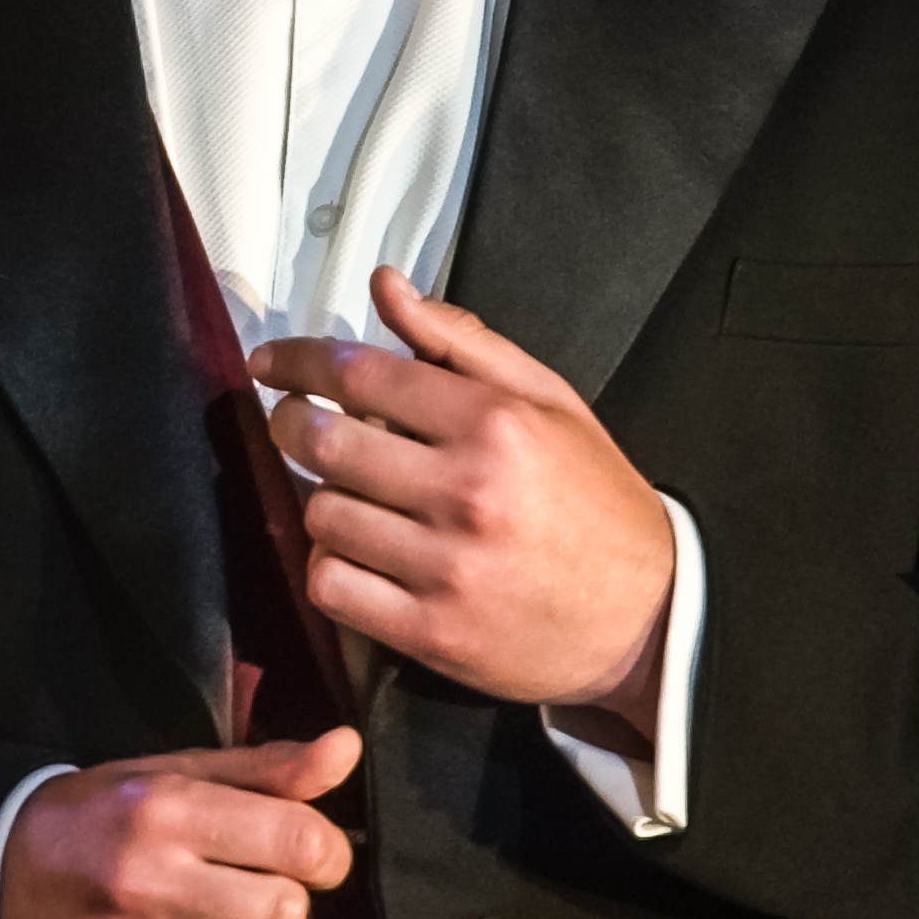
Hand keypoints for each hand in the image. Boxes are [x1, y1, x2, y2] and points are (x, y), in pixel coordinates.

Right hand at [0, 728, 358, 918]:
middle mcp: (145, 883)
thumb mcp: (164, 778)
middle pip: (285, 915)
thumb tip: (347, 748)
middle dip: (283, 908)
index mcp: (164, 811)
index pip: (299, 839)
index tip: (307, 857)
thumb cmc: (88, 826)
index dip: (325, 853)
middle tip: (250, 899)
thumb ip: (262, 769)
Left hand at [249, 268, 672, 724]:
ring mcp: (447, 566)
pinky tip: (355, 552)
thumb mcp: (548, 400)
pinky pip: (331, 587)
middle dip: (291, 423)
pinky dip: (328, 565)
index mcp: (494, 422)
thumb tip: (385, 286)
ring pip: (321, 515)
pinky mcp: (432, 631)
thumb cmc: (595, 501)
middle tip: (294, 422)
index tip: (271, 363)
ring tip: (347, 493)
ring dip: (319, 498)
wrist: (647, 618)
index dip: (297, 361)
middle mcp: (467, 490)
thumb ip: (461, 342)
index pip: (360, 372)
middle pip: (324, 441)